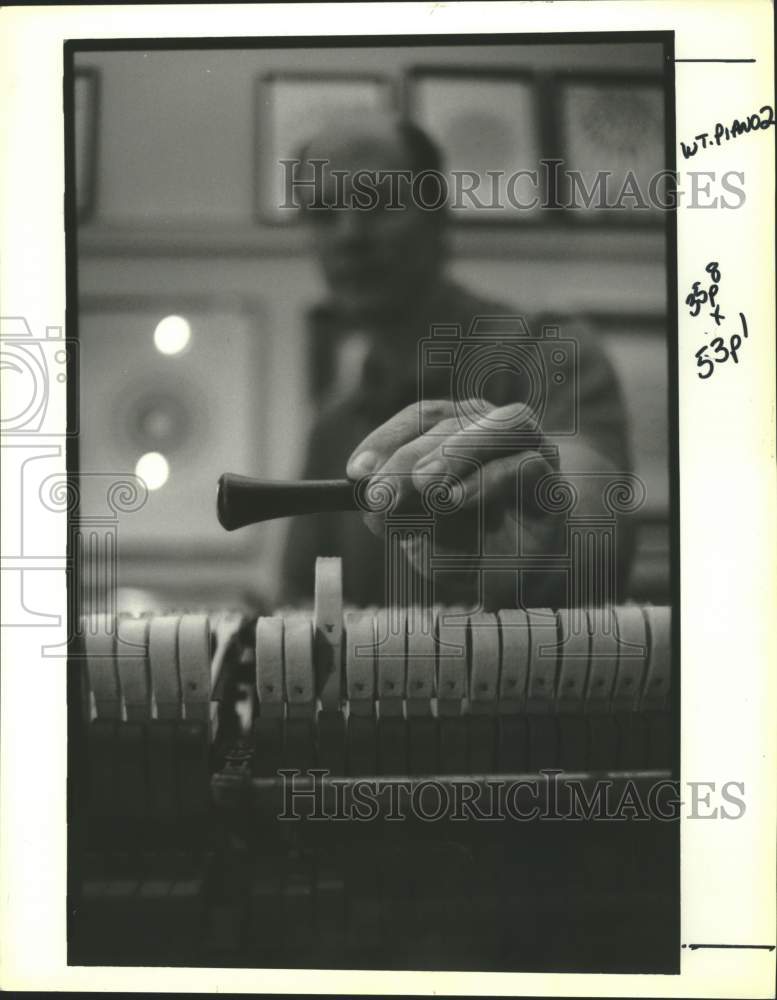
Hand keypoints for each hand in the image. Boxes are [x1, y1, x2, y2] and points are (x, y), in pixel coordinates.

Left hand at [346, 399, 564, 583]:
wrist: (523, 577)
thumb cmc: (468, 543)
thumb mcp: (421, 532)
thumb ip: (399, 516)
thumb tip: (374, 507)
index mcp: (460, 429)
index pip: (423, 417)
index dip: (386, 439)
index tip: (355, 473)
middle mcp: (496, 430)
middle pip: (452, 423)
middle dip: (409, 456)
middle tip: (379, 494)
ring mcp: (532, 450)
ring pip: (502, 426)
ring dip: (456, 452)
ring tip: (423, 484)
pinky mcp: (553, 484)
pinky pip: (526, 467)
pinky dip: (488, 480)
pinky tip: (457, 499)